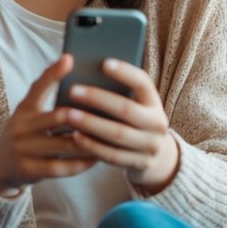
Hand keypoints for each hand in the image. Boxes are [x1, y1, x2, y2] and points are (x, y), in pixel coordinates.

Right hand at [0, 54, 98, 194]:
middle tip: (108, 112)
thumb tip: (83, 84)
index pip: (38, 87)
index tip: (70, 59)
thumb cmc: (26, 135)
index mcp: (24, 108)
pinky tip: (96, 158)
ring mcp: (23, 149)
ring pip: (64, 144)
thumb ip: (50, 102)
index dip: (53, 73)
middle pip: (57, 116)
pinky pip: (61, 167)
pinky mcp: (28, 170)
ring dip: (89, 141)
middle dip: (83, 115)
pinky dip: (81, 162)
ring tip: (109, 136)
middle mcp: (21, 126)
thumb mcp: (30, 114)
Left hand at [62, 59, 179, 193]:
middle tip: (72, 91)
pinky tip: (75, 136)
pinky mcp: (140, 164)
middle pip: (126, 109)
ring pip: (117, 134)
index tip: (104, 63)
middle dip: (98, 99)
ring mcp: (151, 146)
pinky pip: (112, 155)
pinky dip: (93, 146)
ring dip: (91, 124)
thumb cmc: (133, 121)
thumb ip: (118, 92)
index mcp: (154, 102)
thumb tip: (86, 71)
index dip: (125, 72)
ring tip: (68, 115)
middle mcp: (157, 123)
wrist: (157, 157)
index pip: (143, 83)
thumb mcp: (135, 105)